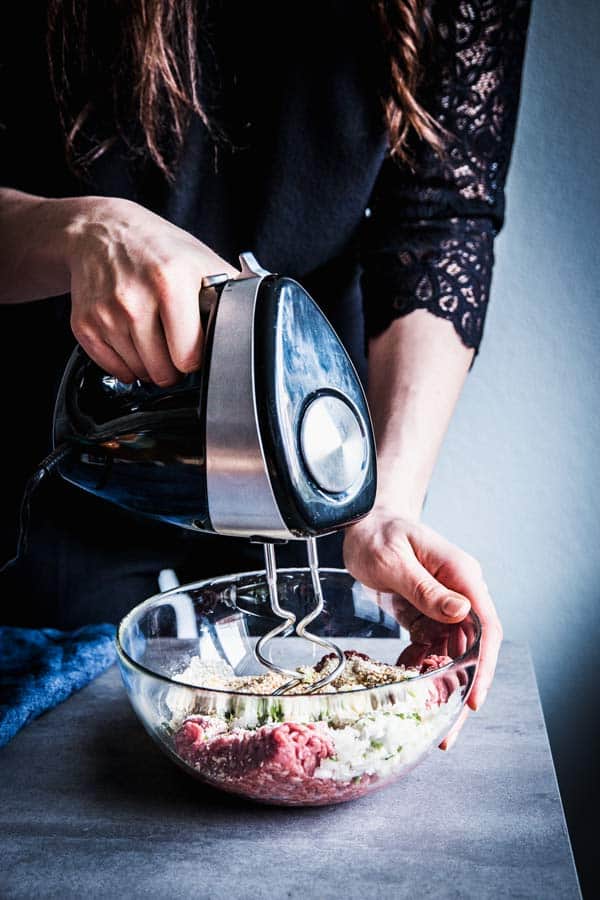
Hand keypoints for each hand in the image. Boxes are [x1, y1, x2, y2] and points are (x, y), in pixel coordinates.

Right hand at [64, 197, 237, 384]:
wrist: (100, 231)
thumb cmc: (158, 248)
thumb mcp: (200, 260)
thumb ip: (232, 292)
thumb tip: (263, 317)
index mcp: (170, 282)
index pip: (189, 356)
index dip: (198, 357)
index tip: (197, 346)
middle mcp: (134, 299)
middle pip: (164, 372)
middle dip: (175, 367)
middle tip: (176, 345)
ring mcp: (106, 314)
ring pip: (140, 373)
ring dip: (152, 366)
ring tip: (155, 339)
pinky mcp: (85, 325)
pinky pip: (114, 370)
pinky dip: (127, 365)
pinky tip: (133, 342)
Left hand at [343, 506, 501, 748]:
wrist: (363, 520)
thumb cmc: (377, 532)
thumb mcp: (394, 559)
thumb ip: (425, 587)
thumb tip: (463, 613)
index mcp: (461, 575)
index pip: (485, 627)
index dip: (484, 667)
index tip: (474, 700)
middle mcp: (459, 592)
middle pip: (472, 648)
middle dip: (461, 690)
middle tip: (447, 733)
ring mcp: (444, 603)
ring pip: (451, 653)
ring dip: (439, 684)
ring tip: (422, 717)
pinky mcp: (426, 612)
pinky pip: (429, 647)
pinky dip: (418, 667)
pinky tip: (405, 684)